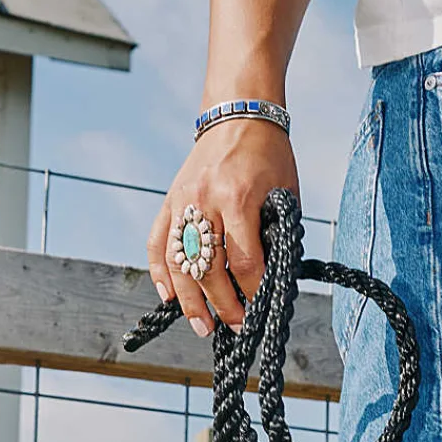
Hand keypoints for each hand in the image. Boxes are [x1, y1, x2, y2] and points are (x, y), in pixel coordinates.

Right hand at [148, 118, 299, 335]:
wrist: (238, 113)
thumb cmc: (268, 156)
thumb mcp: (284, 194)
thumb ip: (275, 235)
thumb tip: (270, 280)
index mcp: (239, 197)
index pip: (245, 260)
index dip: (253, 291)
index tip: (260, 310)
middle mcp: (205, 201)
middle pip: (208, 268)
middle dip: (223, 305)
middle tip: (236, 328)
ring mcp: (183, 201)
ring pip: (179, 261)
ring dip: (189, 300)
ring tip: (201, 327)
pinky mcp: (170, 200)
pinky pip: (157, 242)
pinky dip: (159, 272)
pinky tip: (168, 296)